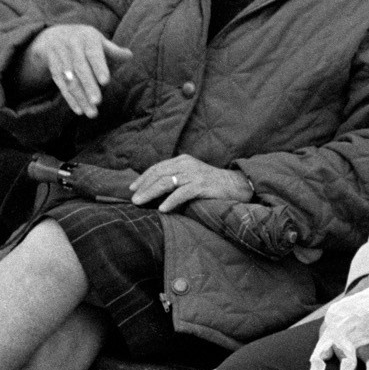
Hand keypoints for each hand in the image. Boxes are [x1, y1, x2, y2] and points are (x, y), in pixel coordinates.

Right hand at [26, 23, 133, 118]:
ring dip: (80, 97)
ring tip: (92, 113)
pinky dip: (70, 99)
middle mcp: (71, 46)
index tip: (105, 82)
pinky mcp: (53, 69)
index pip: (93, 54)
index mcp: (86, 38)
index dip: (98, 67)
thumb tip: (129, 56)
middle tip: (97, 102)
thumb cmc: (84, 41)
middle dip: (88, 86)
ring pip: (70, 80)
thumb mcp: (97, 40)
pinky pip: (61, 86)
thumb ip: (113, 50)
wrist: (52, 36)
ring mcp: (60, 58)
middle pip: (79, 68)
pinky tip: (79, 110)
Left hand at [130, 156, 251, 212]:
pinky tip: (162, 209)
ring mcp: (193, 174)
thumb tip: (156, 190)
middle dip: (143, 186)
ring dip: (151, 193)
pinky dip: (170, 201)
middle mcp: (186, 164)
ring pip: (166, 182)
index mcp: (182, 160)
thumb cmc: (211, 184)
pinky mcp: (201, 185)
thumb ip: (176, 179)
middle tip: (133, 198)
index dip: (143, 177)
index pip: (158, 167)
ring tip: (140, 203)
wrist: (236, 185)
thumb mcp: (191, 176)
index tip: (132, 188)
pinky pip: (181, 193)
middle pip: (159, 174)